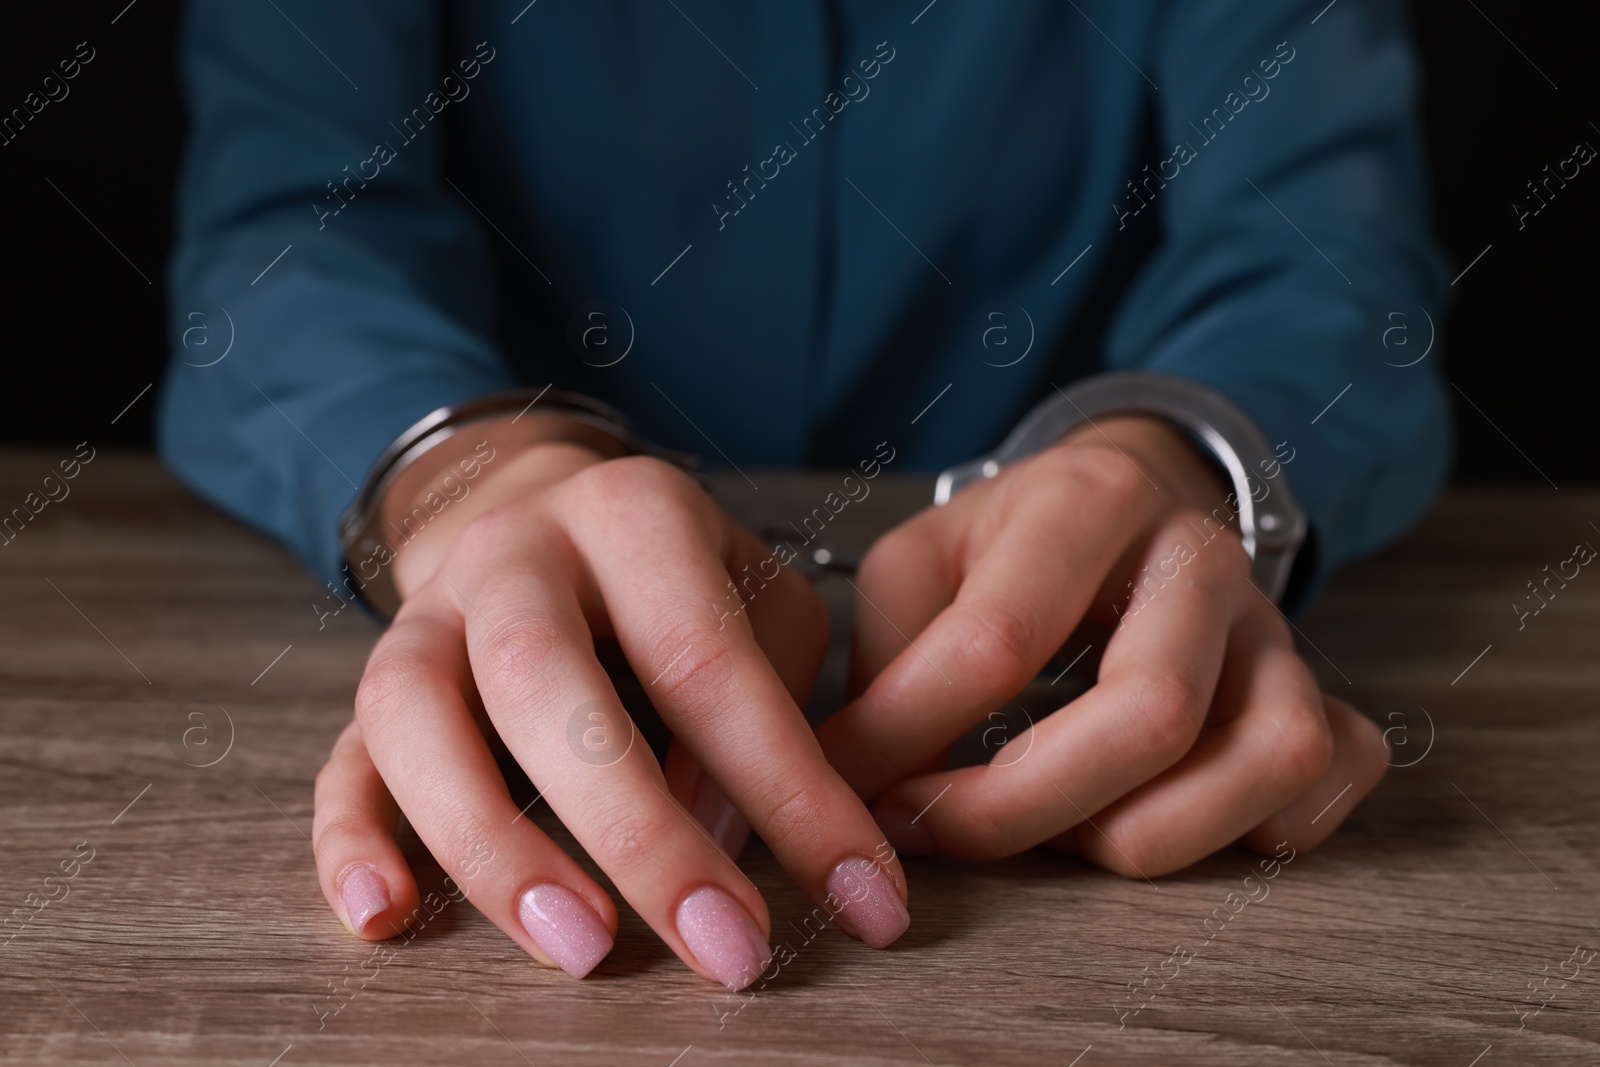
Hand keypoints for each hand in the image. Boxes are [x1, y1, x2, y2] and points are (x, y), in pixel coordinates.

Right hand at [311, 426, 909, 988]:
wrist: (538, 501)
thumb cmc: (676, 571)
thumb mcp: (755, 594)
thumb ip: (763, 698)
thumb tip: (720, 835)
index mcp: (632, 515)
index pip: (707, 659)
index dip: (790, 788)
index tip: (862, 898)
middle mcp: (513, 553)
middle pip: (543, 682)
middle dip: (636, 831)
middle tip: (721, 948)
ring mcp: (426, 613)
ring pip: (413, 717)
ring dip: (491, 845)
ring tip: (576, 948)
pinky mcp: (372, 678)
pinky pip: (341, 758)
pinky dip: (351, 842)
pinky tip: (384, 919)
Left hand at [817, 415, 1387, 873]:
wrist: (1124, 505)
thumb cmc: (1007, 549)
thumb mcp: (920, 563)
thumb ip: (886, 661)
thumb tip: (858, 785)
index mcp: (1091, 498)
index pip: (1001, 639)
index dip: (913, 739)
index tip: (860, 797)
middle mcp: (1202, 556)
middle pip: (1151, 714)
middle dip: (1025, 810)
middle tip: (944, 834)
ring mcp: (1276, 626)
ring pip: (1268, 755)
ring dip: (1149, 835)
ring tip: (1061, 834)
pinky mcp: (1322, 687)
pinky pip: (1333, 775)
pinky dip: (1264, 829)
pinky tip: (1171, 822)